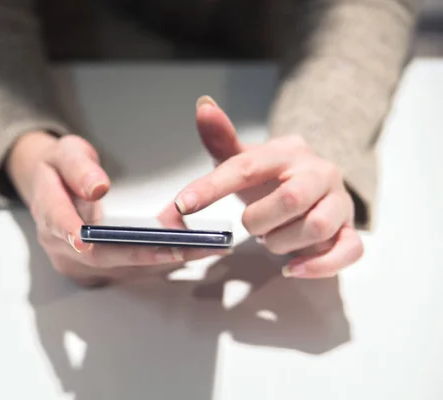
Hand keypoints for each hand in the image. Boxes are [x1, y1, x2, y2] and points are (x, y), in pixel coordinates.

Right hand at [7, 132, 226, 285]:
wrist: (49, 187)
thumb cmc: (58, 168)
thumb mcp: (64, 153)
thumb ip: (78, 168)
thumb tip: (97, 188)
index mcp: (48, 213)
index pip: (63, 227)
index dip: (81, 234)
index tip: (101, 239)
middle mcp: (60, 246)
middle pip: (102, 256)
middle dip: (144, 252)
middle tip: (183, 246)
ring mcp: (77, 263)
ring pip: (121, 267)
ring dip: (161, 259)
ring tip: (201, 247)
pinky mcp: (96, 269)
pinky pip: (128, 269)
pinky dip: (158, 260)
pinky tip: (189, 251)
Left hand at [174, 96, 362, 278]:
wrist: (315, 186)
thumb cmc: (274, 177)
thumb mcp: (246, 159)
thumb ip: (221, 138)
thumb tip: (203, 105)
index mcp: (288, 152)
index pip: (247, 167)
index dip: (212, 187)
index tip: (184, 204)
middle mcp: (320, 172)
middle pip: (291, 198)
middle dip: (259, 220)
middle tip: (249, 226)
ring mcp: (340, 202)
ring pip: (317, 227)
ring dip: (282, 243)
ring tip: (270, 239)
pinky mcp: (350, 230)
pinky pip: (348, 251)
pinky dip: (317, 265)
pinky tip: (291, 267)